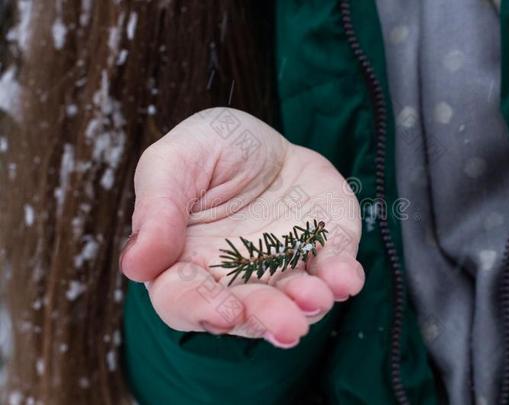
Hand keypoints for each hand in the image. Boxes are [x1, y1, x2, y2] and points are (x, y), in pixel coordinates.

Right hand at [120, 108, 363, 347]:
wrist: (265, 139)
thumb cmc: (208, 151)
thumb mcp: (173, 161)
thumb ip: (156, 209)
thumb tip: (136, 266)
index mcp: (188, 261)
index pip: (185, 299)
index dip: (204, 310)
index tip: (226, 311)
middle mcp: (237, 276)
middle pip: (247, 311)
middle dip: (267, 318)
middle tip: (286, 324)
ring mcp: (284, 267)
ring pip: (295, 302)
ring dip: (308, 305)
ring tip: (317, 297)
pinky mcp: (324, 251)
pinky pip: (335, 272)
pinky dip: (343, 279)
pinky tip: (346, 278)